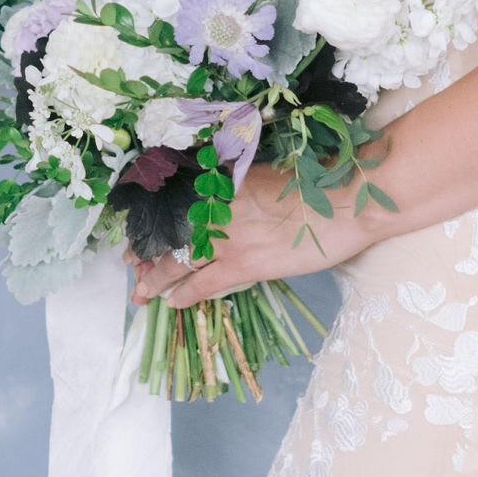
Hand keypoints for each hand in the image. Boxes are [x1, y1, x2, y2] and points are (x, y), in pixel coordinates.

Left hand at [130, 161, 380, 308]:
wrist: (346, 201)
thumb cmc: (316, 182)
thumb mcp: (265, 172)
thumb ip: (237, 183)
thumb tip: (222, 192)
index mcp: (220, 181)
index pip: (174, 203)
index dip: (155, 221)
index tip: (143, 230)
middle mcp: (214, 207)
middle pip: (168, 234)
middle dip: (146, 252)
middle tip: (131, 264)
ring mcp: (226, 237)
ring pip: (177, 261)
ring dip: (155, 279)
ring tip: (141, 290)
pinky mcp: (242, 265)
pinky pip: (202, 284)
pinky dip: (184, 295)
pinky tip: (172, 303)